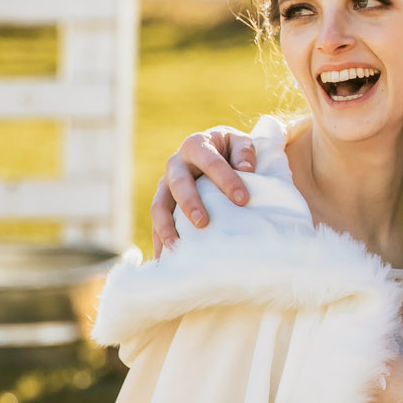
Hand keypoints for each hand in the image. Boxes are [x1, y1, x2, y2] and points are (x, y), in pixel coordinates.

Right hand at [149, 126, 255, 255]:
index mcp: (196, 145)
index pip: (211, 162)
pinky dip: (158, 241)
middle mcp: (176, 163)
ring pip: (159, 205)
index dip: (226, 180)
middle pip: (179, 184)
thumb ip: (244, 152)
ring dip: (166, 227)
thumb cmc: (230, 150)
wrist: (213, 150)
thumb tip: (246, 169)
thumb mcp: (240, 142)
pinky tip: (164, 260)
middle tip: (203, 223)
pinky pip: (156, 223)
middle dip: (190, 203)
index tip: (243, 200)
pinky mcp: (163, 202)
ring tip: (178, 247)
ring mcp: (166, 184)